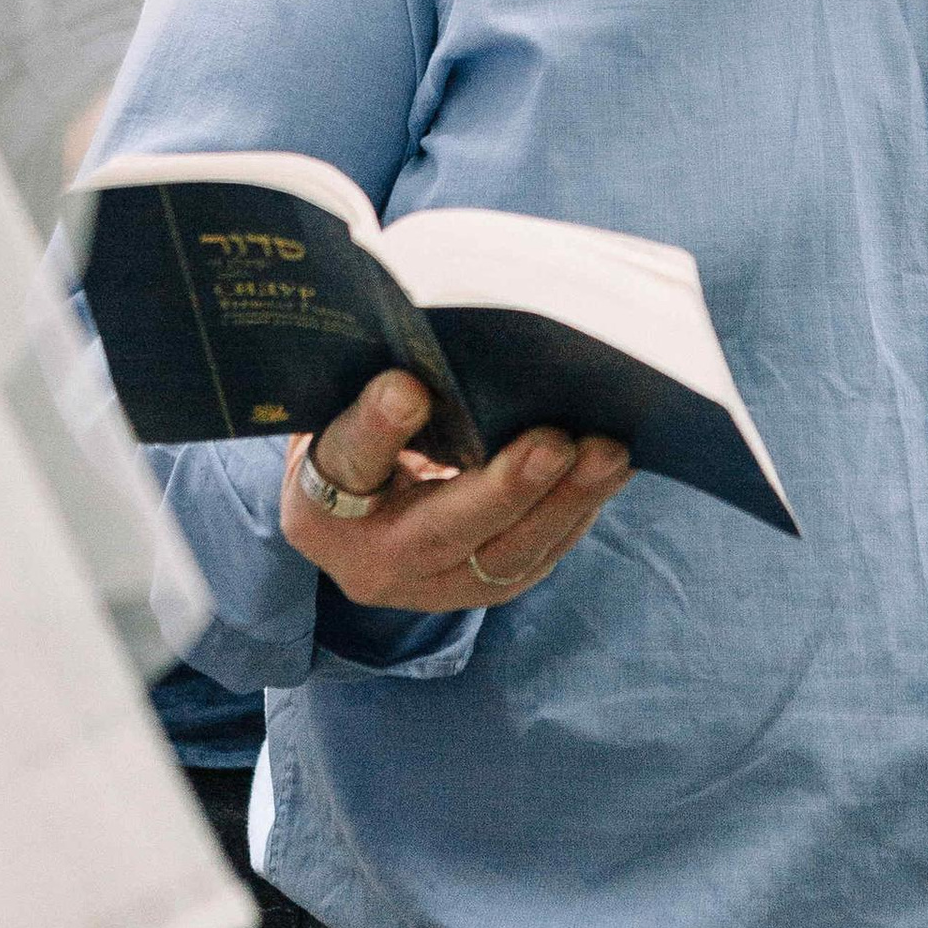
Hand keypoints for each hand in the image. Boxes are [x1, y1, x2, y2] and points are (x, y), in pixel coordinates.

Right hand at [280, 370, 631, 609]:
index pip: (347, 462)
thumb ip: (375, 385)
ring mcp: (431, 587)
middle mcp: (370, 561)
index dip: (377, 426)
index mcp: (318, 505)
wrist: (357, 519)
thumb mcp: (342, 409)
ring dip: (564, 503)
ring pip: (503, 557)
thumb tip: (433, 337)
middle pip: (439, 530)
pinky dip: (576, 511)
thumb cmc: (356, 439)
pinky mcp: (483, 590)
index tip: (407, 387)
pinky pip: (536, 557)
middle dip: (505, 488)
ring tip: (608, 454)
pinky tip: (610, 470)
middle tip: (555, 443)